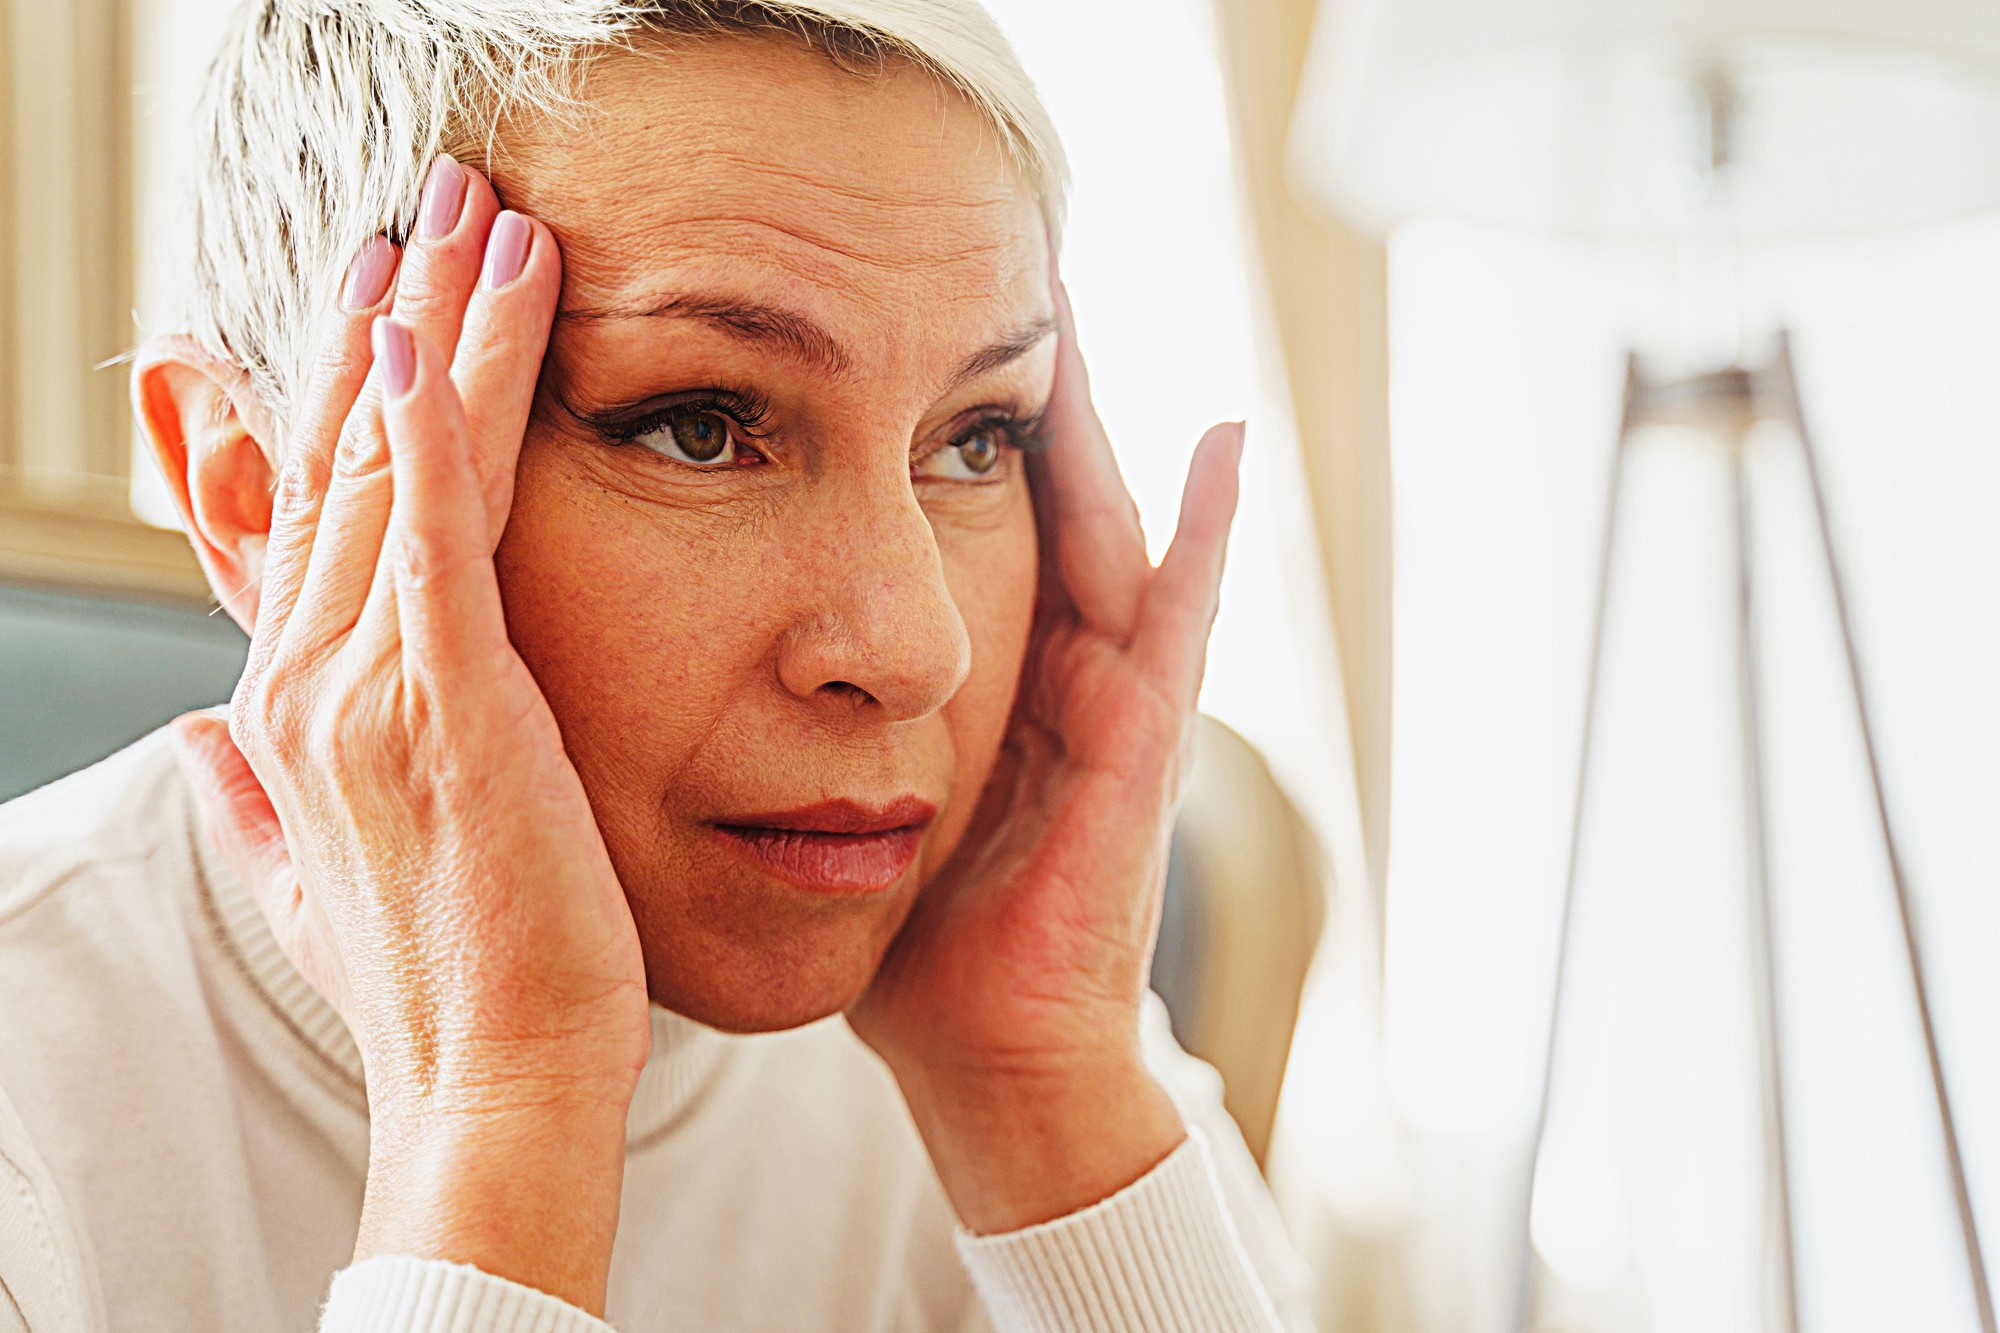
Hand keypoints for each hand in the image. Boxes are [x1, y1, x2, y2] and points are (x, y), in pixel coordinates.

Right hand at [167, 158, 649, 1313]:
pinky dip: (430, 432)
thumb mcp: (319, 876)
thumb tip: (200, 746)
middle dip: (395, 317)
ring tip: (488, 219)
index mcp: (294, 706)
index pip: (319, 507)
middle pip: (345, 456)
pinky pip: (430, 538)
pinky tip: (447, 338)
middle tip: (441, 201)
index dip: (349, 386)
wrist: (497, 1081)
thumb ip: (260, 798)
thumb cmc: (442, 982)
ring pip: (394, 470)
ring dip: (442, 332)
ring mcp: (365, 691)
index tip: (389, 294)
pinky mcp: (444, 710)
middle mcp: (308, 681)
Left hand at [848, 277, 1243, 1231]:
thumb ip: (803, 719)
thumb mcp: (843, 794)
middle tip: (986, 270)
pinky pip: (1182, 617)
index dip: (928, 420)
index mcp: (981, 675)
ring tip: (1072, 306)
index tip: (880, 319)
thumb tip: (707, 653)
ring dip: (1094, 423)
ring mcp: (1113, 701)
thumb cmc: (911, 934)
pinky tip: (1221, 439)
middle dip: (1014, 392)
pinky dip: (1207, 531)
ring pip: (1107, 528)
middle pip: (1038, 499)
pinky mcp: (1148, 743)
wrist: (982, 1048)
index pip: (954, 517)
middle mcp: (1055, 670)